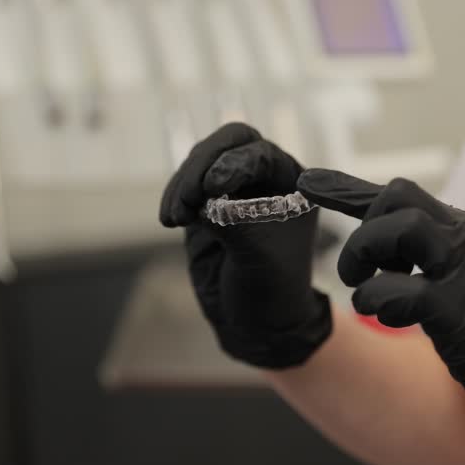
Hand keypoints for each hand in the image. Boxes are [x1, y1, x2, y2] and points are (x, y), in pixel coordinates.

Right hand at [159, 123, 330, 368]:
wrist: (256, 321)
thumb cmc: (272, 286)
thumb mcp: (259, 254)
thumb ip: (234, 221)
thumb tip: (205, 202)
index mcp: (294, 182)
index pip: (259, 152)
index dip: (233, 162)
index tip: (213, 188)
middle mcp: (265, 178)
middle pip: (228, 143)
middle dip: (202, 164)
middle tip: (188, 196)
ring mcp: (234, 189)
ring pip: (200, 162)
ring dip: (184, 185)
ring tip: (175, 218)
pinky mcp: (206, 205)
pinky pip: (184, 187)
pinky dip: (174, 198)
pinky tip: (170, 219)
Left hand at [297, 169, 464, 464]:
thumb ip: (448, 266)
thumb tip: (403, 263)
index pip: (409, 198)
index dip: (351, 189)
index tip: (311, 180)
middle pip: (398, 197)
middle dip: (363, 230)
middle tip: (360, 272)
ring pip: (394, 229)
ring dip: (363, 260)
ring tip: (365, 293)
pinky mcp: (458, 309)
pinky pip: (393, 290)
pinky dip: (375, 304)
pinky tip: (391, 321)